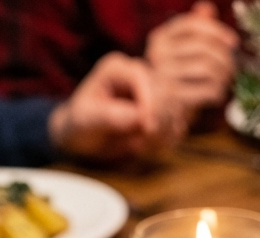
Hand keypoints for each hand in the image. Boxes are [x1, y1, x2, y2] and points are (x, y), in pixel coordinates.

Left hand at [48, 52, 185, 160]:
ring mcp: (154, 91)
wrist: (86, 140)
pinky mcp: (164, 110)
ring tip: (141, 146)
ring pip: (177, 108)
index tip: (148, 130)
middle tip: (142, 144)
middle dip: (159, 121)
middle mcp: (139, 74)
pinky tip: (151, 147)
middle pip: (167, 90)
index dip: (151, 102)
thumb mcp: (85, 121)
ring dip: (164, 133)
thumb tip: (138, 117)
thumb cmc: (81, 127)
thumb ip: (108, 116)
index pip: (143, 76)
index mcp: (116, 69)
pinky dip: (169, 140)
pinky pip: (179, 124)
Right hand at [145, 1, 237, 110]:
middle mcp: (159, 54)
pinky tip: (218, 95)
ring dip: (224, 76)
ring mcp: (164, 76)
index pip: (192, 24)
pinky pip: (208, 89)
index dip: (217, 31)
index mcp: (160, 38)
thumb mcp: (181, 55)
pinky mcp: (175, 98)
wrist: (160, 118)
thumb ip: (193, 32)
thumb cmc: (176, 83)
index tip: (234, 42)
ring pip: (208, 67)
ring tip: (226, 82)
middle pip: (204, 47)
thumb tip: (207, 8)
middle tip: (233, 69)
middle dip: (225, 58)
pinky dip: (219, 92)